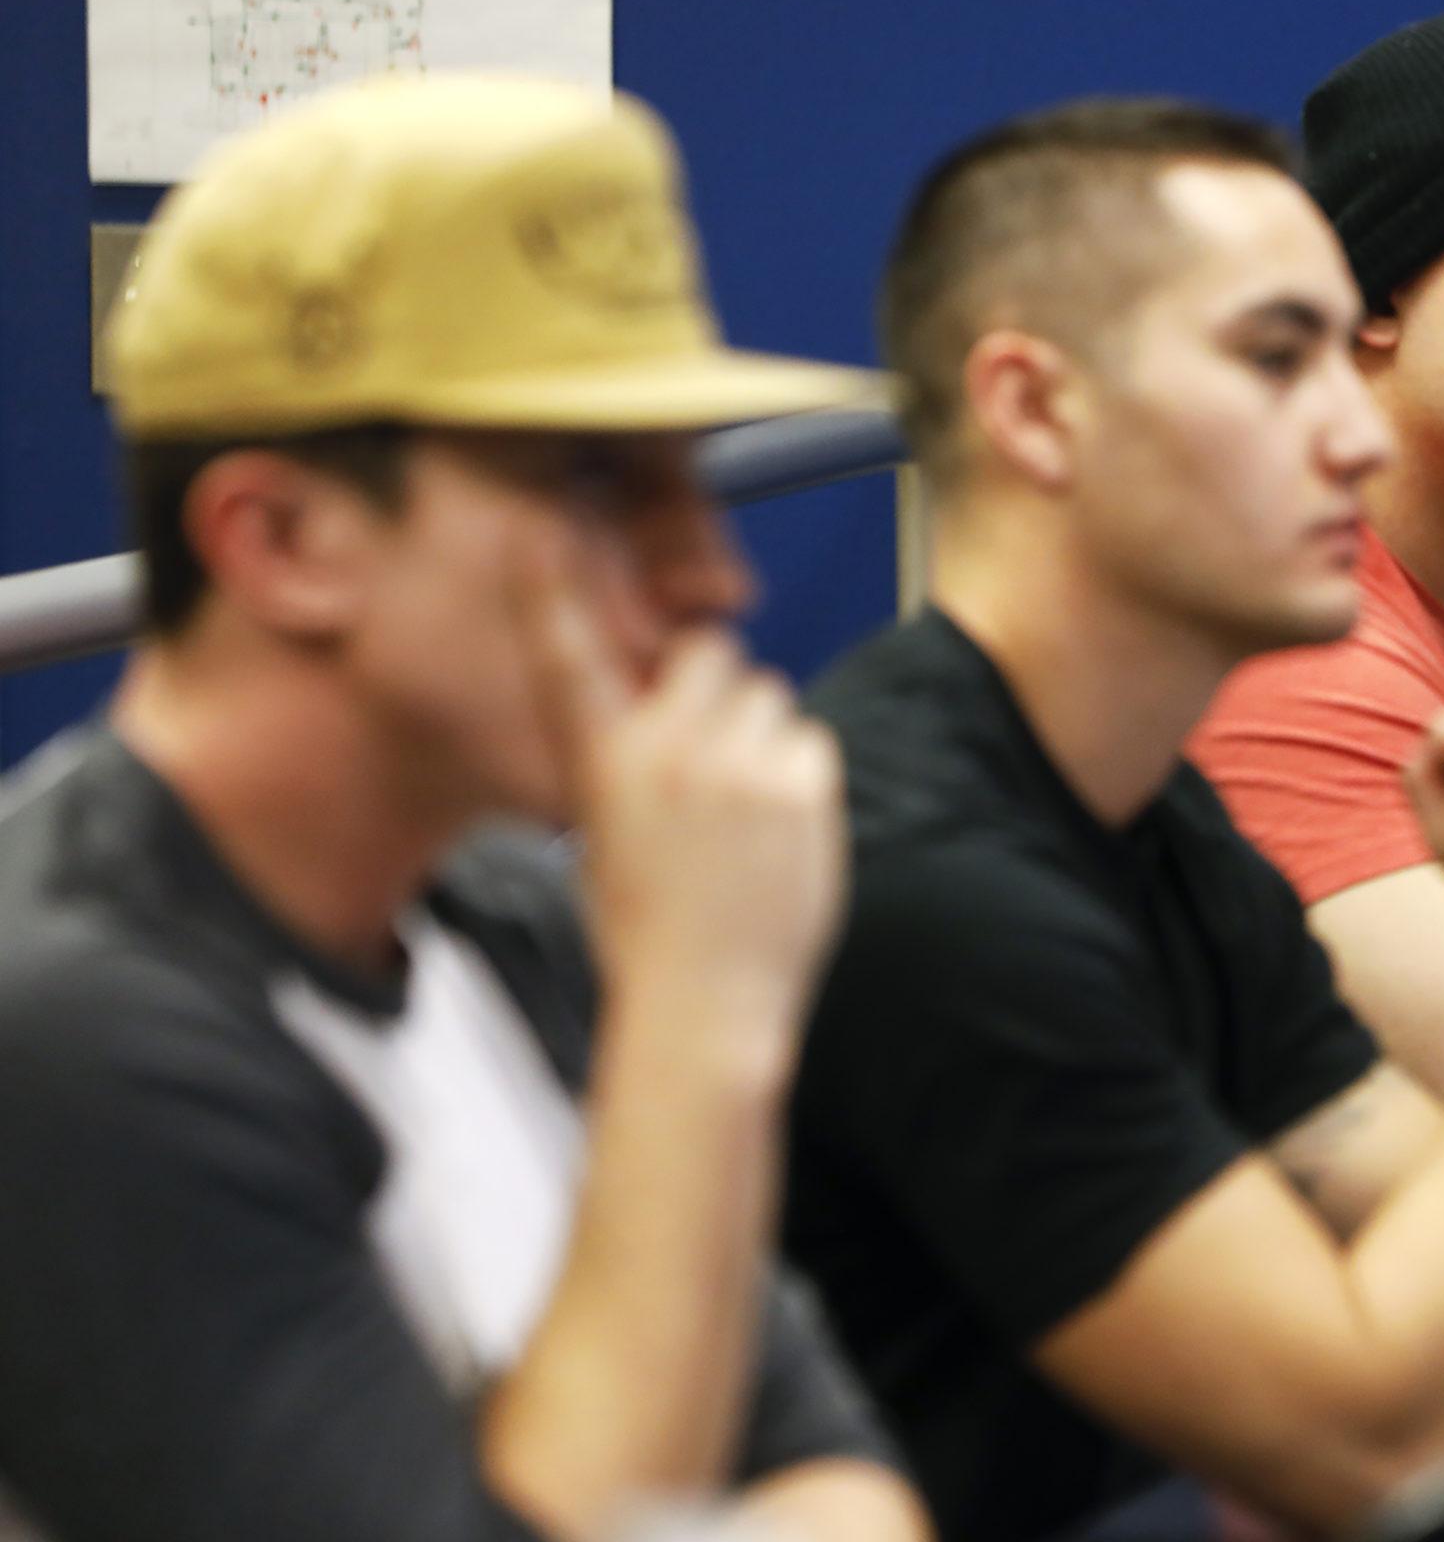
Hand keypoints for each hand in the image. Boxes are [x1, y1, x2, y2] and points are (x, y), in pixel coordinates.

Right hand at [514, 534, 848, 1037]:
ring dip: (761, 733)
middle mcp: (667, 751)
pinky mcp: (802, 788)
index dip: (550, 589)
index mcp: (601, 763)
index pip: (567, 656)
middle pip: (710, 650)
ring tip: (745, 808)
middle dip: (714, 683)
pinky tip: (779, 829)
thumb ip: (631, 758)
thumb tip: (674, 705)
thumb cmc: (647, 932)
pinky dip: (800, 772)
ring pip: (769, 695)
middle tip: (712, 747)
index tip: (536, 532)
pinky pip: (810, 740)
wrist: (706, 1008)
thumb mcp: (602, 836)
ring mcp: (740, 766)